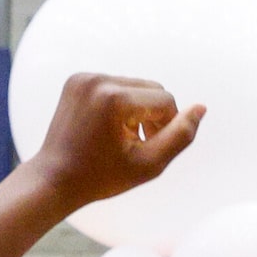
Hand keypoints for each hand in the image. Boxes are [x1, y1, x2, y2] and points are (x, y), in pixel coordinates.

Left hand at [15, 72, 203, 211]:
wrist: (55, 178)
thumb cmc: (103, 177)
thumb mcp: (150, 164)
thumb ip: (180, 136)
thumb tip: (201, 107)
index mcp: (114, 99)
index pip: (166, 101)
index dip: (166, 127)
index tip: (148, 149)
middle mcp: (98, 80)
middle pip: (152, 88)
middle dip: (153, 115)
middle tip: (138, 143)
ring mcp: (84, 78)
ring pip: (136, 86)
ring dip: (138, 109)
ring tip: (123, 136)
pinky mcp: (77, 79)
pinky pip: (116, 84)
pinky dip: (120, 103)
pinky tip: (108, 127)